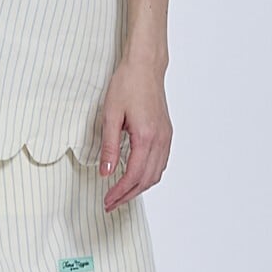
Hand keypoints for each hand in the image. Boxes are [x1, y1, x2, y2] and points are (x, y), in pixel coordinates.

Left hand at [96, 55, 170, 209]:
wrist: (145, 67)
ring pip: (157, 173)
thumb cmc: (127, 85)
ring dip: (139, 187)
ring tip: (121, 194)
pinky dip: (149, 175)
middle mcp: (160, 140)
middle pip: (147, 180)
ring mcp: (166, 137)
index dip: (119, 192)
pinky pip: (161, 162)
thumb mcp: (110, 116)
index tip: (107, 201)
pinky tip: (136, 177)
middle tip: (110, 204)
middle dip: (128, 195)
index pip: (133, 175)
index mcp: (146, 137)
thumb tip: (106, 172)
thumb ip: (109, 147)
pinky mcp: (166, 132)